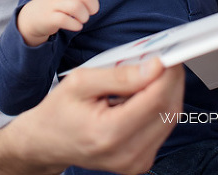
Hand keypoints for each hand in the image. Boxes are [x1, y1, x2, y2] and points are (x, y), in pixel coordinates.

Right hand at [6, 58, 183, 174]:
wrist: (47, 143)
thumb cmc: (58, 112)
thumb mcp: (81, 82)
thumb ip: (119, 75)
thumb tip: (155, 67)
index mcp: (109, 133)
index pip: (155, 100)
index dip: (167, 74)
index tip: (168, 55)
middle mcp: (126, 154)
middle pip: (168, 110)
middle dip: (171, 81)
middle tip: (165, 59)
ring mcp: (134, 163)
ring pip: (169, 119)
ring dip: (167, 93)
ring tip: (152, 75)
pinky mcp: (139, 163)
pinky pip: (161, 129)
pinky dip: (159, 107)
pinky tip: (146, 94)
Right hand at [17, 0, 118, 45]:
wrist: (33, 16)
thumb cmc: (58, 4)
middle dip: (93, 6)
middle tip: (90, 12)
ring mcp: (54, 3)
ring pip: (77, 8)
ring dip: (84, 17)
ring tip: (82, 19)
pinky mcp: (50, 17)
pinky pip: (67, 21)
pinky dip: (76, 25)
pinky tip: (75, 25)